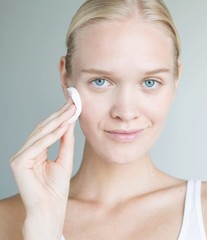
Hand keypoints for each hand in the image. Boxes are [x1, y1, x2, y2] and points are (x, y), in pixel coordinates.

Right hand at [10, 100, 75, 237]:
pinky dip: (52, 135)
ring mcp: (20, 156)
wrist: (51, 208)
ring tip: (71, 110)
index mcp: (35, 151)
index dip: (61, 116)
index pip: (48, 130)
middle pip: (43, 128)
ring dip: (58, 121)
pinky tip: (63, 126)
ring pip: (41, 134)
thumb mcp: (64, 159)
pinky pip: (38, 145)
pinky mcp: (19, 162)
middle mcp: (25, 151)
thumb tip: (69, 122)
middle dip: (60, 114)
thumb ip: (65, 141)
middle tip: (74, 102)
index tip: (74, 105)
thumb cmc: (56, 188)